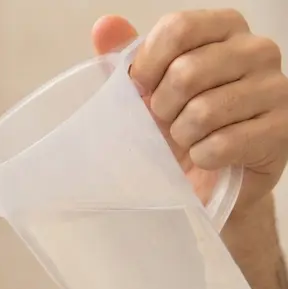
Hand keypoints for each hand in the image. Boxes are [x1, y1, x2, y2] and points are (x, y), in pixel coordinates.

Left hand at [92, 9, 287, 215]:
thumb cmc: (179, 122)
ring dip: (182, 135)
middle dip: (163, 107)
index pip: (178, 28)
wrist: (210, 175)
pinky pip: (222, 145)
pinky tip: (208, 156)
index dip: (148, 65)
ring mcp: (275, 88)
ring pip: (204, 111)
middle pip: (187, 71)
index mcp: (224, 28)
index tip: (140, 90)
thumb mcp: (149, 86)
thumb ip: (128, 54)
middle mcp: (257, 49)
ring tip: (187, 139)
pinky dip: (203, 157)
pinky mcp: (282, 129)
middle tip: (166, 121)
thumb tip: (105, 26)